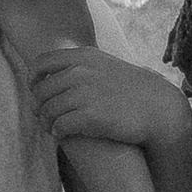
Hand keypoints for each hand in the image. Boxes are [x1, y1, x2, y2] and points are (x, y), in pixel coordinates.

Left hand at [23, 43, 189, 156]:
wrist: (158, 107)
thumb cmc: (131, 89)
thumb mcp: (105, 65)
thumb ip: (80, 65)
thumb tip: (53, 72)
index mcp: (82, 56)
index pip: (41, 63)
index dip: (33, 79)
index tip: (35, 90)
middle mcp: (80, 72)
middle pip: (41, 90)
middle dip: (39, 105)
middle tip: (44, 115)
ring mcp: (84, 94)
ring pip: (47, 110)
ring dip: (46, 121)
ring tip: (52, 127)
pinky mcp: (89, 117)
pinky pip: (59, 126)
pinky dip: (57, 131)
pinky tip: (61, 134)